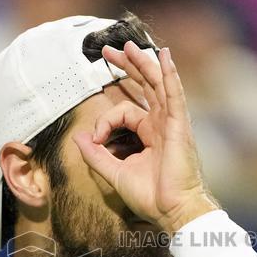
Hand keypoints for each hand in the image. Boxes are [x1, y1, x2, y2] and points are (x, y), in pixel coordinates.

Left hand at [72, 42, 216, 233]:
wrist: (172, 211)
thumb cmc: (150, 196)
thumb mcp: (114, 172)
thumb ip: (96, 154)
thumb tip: (78, 136)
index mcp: (149, 134)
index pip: (124, 112)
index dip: (104, 121)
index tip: (95, 139)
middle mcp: (161, 124)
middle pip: (144, 86)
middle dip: (127, 66)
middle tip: (109, 51)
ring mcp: (171, 123)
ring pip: (157, 84)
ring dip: (143, 62)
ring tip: (127, 45)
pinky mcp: (178, 126)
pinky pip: (174, 94)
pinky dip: (169, 74)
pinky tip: (164, 55)